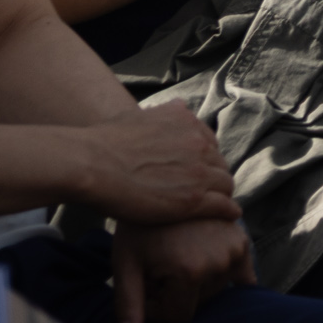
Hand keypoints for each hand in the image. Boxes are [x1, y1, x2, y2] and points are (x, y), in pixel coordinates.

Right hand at [77, 104, 237, 226]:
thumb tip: (179, 106)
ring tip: (219, 205)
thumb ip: (164, 114)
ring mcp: (198, 172)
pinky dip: (229, 211)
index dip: (206, 159)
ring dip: (223, 194)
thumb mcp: (140, 115)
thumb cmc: (105, 141)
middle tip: (208, 190)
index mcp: (187, 122)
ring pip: (225, 185)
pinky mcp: (194, 200)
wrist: (92, 163)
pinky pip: (223, 206)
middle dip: (215, 176)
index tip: (200, 170)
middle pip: (220, 164)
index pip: (210, 143)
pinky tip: (230, 216)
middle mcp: (199, 143)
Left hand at [109, 216, 252, 322]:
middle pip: (198, 304)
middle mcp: (219, 262)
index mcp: (190, 271)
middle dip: (175, 295)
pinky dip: (229, 278)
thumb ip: (127, 303)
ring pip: (215, 290)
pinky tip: (209, 270)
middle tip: (158, 271)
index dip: (157, 310)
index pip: (178, 317)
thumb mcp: (126, 262)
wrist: (159, 181)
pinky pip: (243, 276)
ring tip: (175, 259)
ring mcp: (235, 249)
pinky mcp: (243, 240)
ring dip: (195, 284)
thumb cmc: (137, 225)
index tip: (144, 290)